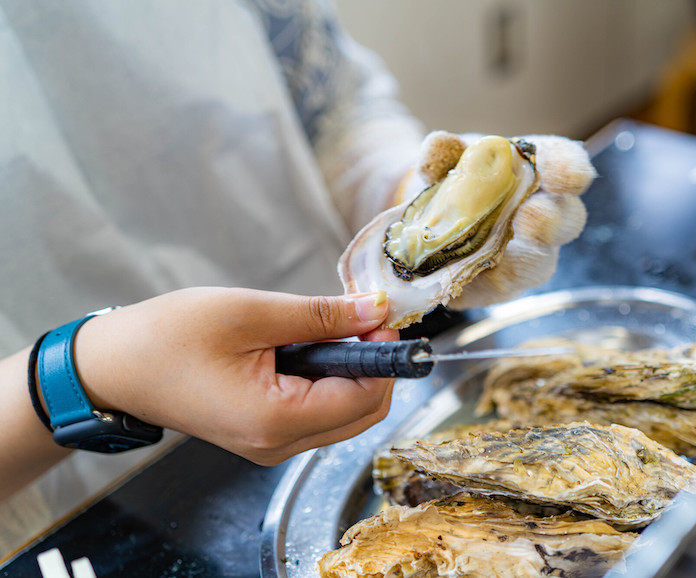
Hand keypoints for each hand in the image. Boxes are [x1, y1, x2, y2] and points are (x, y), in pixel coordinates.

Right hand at [74, 288, 398, 465]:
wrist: (116, 366)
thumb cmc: (169, 337)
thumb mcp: (250, 312)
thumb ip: (321, 315)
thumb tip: (377, 310)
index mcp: (275, 420)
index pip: (365, 398)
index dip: (383, 357)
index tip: (380, 317)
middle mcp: (278, 445)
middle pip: (363, 413)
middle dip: (373, 365)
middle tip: (360, 318)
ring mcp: (272, 444)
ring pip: (345, 414)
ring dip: (351, 371)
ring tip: (327, 329)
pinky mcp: (265, 434)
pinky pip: (319, 413)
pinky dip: (329, 380)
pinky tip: (309, 348)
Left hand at [396, 131, 595, 308]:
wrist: (432, 217)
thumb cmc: (458, 178)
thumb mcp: (449, 159)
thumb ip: (445, 153)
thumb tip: (439, 144)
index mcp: (541, 170)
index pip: (567, 165)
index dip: (571, 170)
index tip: (568, 177)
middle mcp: (545, 214)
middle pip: (567, 220)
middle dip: (553, 221)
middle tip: (531, 218)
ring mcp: (527, 256)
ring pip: (538, 263)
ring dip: (521, 260)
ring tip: (497, 256)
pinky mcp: (500, 286)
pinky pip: (498, 287)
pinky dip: (481, 281)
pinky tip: (462, 275)